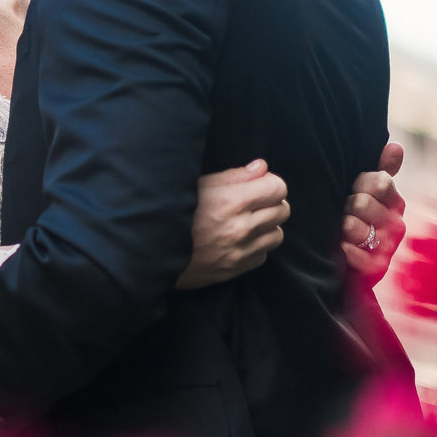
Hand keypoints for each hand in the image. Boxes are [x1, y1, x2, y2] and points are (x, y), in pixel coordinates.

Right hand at [178, 159, 288, 287]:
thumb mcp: (197, 186)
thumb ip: (233, 176)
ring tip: (245, 223)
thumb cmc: (173, 213)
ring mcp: (241, 251)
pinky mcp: (238, 269)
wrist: (154, 252)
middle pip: (282, 210)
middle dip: (270, 203)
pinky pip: (264, 254)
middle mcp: (241, 227)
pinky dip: (256, 247)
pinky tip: (237, 241)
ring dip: (266, 227)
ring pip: (277, 234)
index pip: (277, 188)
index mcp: (230, 202)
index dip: (269, 183)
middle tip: (251, 204)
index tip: (257, 185)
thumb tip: (262, 168)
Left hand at [342, 140, 407, 280]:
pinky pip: (351, 252)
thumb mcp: (365, 191)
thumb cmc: (355, 219)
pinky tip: (337, 247)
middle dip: (346, 205)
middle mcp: (396, 224)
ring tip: (339, 230)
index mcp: (395, 202)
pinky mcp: (375, 269)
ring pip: (352, 226)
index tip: (353, 188)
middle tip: (343, 212)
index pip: (382, 181)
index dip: (360, 182)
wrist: (346, 263)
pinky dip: (339, 249)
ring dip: (339, 227)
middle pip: (362, 202)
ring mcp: (387, 247)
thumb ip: (380, 169)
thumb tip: (396, 146)